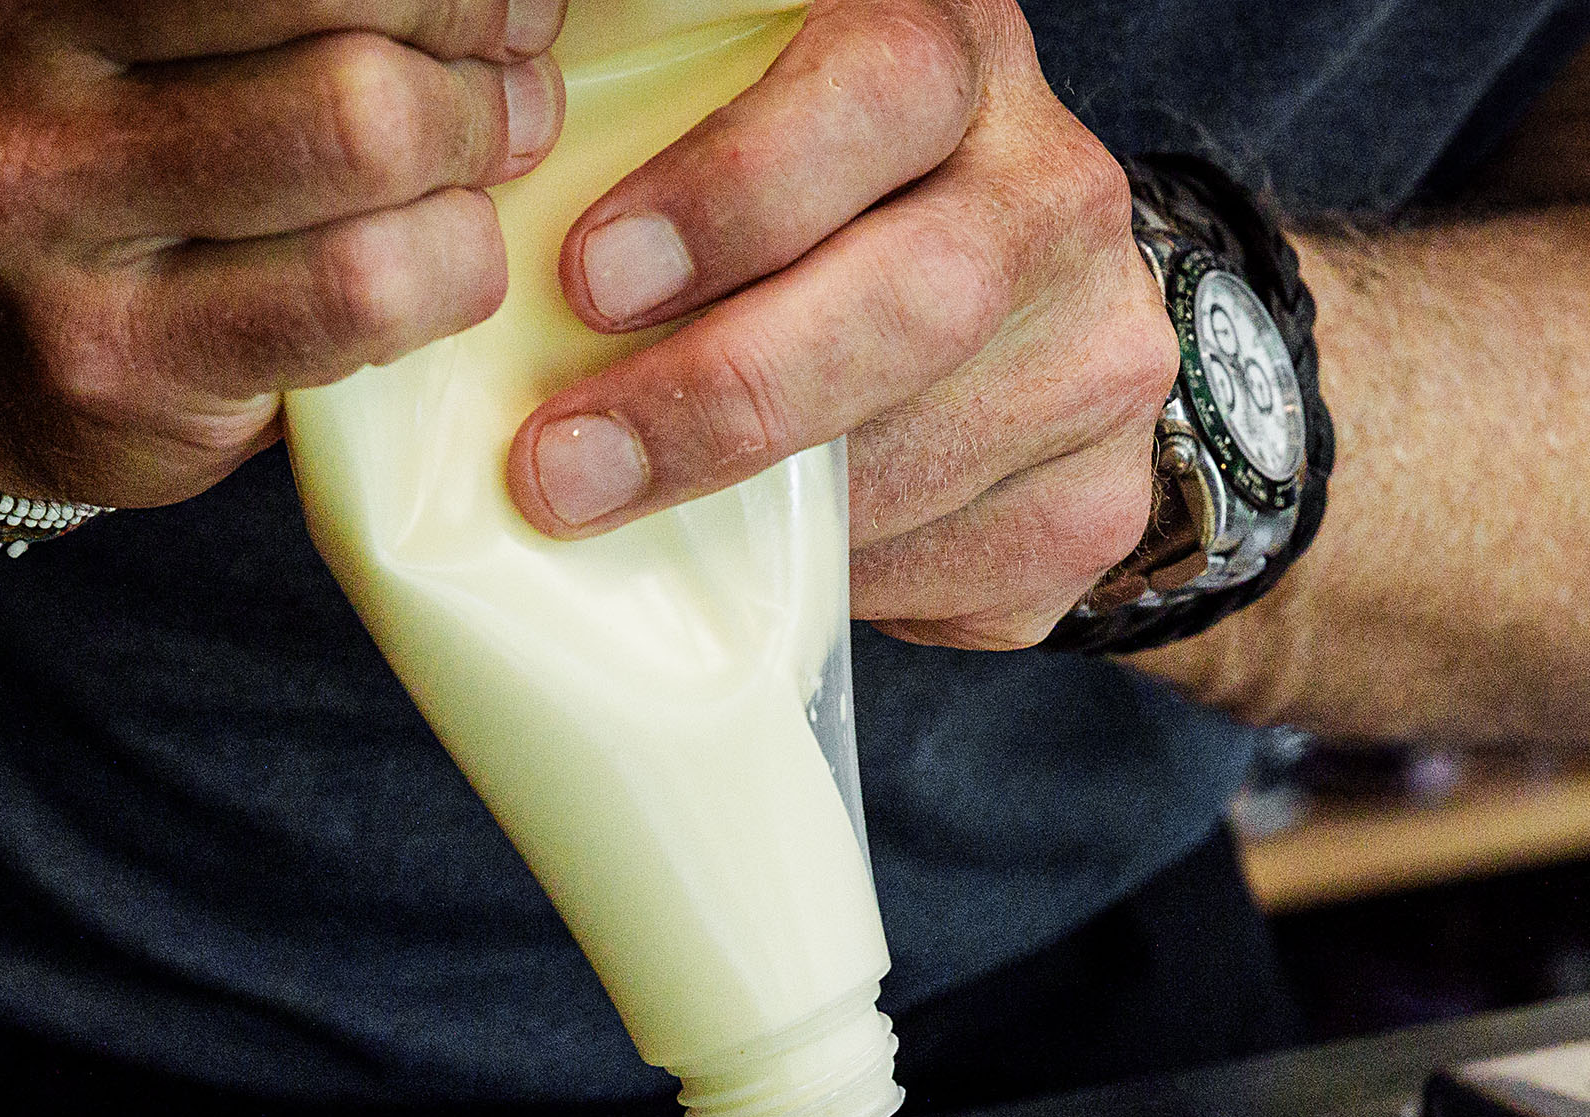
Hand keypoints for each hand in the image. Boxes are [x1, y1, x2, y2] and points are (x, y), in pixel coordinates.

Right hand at [0, 0, 566, 504]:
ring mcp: (43, 208)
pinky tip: (442, 257)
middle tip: (504, 61)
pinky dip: (451, 266)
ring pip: (362, 131)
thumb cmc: (102, 136)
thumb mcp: (142, 11)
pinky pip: (361, 289)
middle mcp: (4, 48)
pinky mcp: (113, 359)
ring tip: (483, 156)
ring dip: (475, 145)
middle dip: (465, 23)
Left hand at [502, 0, 1175, 650]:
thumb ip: (670, 127)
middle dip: (721, 399)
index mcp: (961, 57)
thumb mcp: (759, 111)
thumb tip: (487, 224)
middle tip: (566, 467)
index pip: (881, 92)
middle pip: (919, 302)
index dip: (736, 189)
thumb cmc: (829, 198)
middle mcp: (1058, 198)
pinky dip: (838, 586)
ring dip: (756, 518)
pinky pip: (953, 575)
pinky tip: (765, 565)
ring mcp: (1101, 360)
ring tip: (622, 522)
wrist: (1025, 302)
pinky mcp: (1096, 504)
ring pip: (925, 462)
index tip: (591, 280)